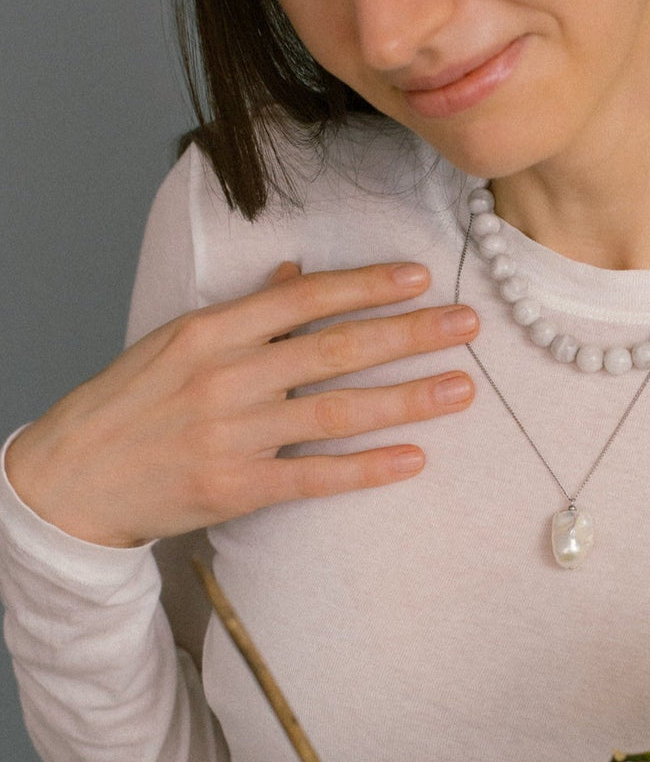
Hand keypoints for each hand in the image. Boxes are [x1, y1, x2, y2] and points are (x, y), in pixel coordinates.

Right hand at [4, 261, 477, 546]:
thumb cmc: (130, 401)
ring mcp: (233, 435)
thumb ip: (245, 309)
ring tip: (461, 389)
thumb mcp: (178, 339)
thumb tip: (298, 272)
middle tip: (467, 325)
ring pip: (336, 412)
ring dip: (407, 399)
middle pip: (335, 351)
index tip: (420, 278)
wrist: (71, 479)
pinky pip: (314, 475)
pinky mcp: (236, 489)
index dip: (366, 286)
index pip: (306, 299)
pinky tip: (414, 457)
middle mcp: (227, 378)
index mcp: (212, 331)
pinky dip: (366, 467)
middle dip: (409, 335)